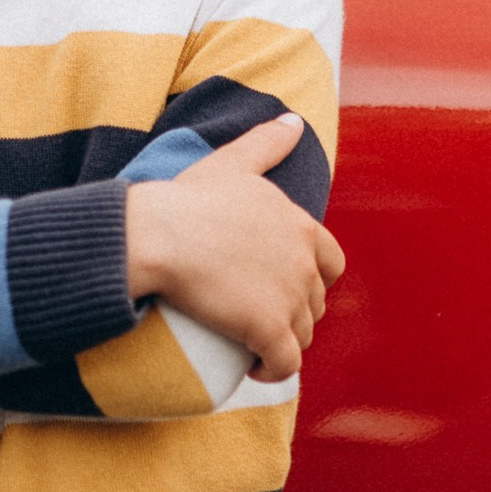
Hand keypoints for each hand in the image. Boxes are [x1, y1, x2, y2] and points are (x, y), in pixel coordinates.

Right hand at [124, 114, 344, 382]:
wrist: (159, 236)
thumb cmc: (187, 199)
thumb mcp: (231, 162)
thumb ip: (268, 142)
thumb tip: (294, 121)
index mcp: (301, 226)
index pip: (331, 262)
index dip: (309, 277)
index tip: (276, 283)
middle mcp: (304, 263)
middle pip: (315, 302)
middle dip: (292, 310)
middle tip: (254, 313)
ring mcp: (290, 299)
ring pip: (301, 335)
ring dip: (280, 341)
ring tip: (248, 340)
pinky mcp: (269, 331)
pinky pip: (285, 364)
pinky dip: (273, 370)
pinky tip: (252, 367)